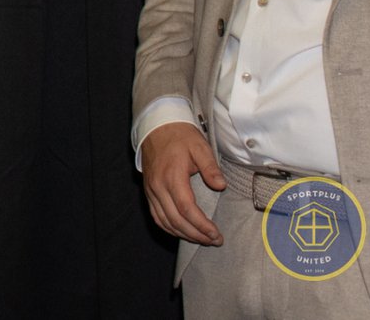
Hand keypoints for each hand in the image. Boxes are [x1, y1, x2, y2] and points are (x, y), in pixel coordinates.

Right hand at [140, 122, 225, 245]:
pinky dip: (169, 228)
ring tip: (202, 240)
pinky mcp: (148, 191)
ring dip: (183, 234)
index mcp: (172, 176)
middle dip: (196, 235)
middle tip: (214, 241)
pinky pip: (156, 216)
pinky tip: (182, 232)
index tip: (216, 234)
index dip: (201, 225)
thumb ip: (210, 167)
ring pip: (164, 221)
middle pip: (175, 220)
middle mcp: (158, 186)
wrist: (157, 127)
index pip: (186, 209)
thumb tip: (221, 186)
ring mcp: (151, 190)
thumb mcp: (200, 147)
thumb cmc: (180, 136)